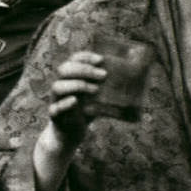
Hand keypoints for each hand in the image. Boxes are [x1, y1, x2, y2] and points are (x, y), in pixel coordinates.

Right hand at [34, 50, 109, 190]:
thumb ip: (108, 87)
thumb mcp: (98, 97)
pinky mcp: (55, 115)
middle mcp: (61, 85)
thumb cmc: (87, 111)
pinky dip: (65, 104)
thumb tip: (135, 78)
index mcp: (70, 78)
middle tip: (103, 75)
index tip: (101, 59)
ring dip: (77, 85)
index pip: (73, 60)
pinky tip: (75, 101)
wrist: (72, 133)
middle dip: (84, 70)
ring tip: (96, 89)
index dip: (85, 57)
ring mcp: (56, 100)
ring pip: (57, 87)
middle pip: (65, 70)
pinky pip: (55, 108)